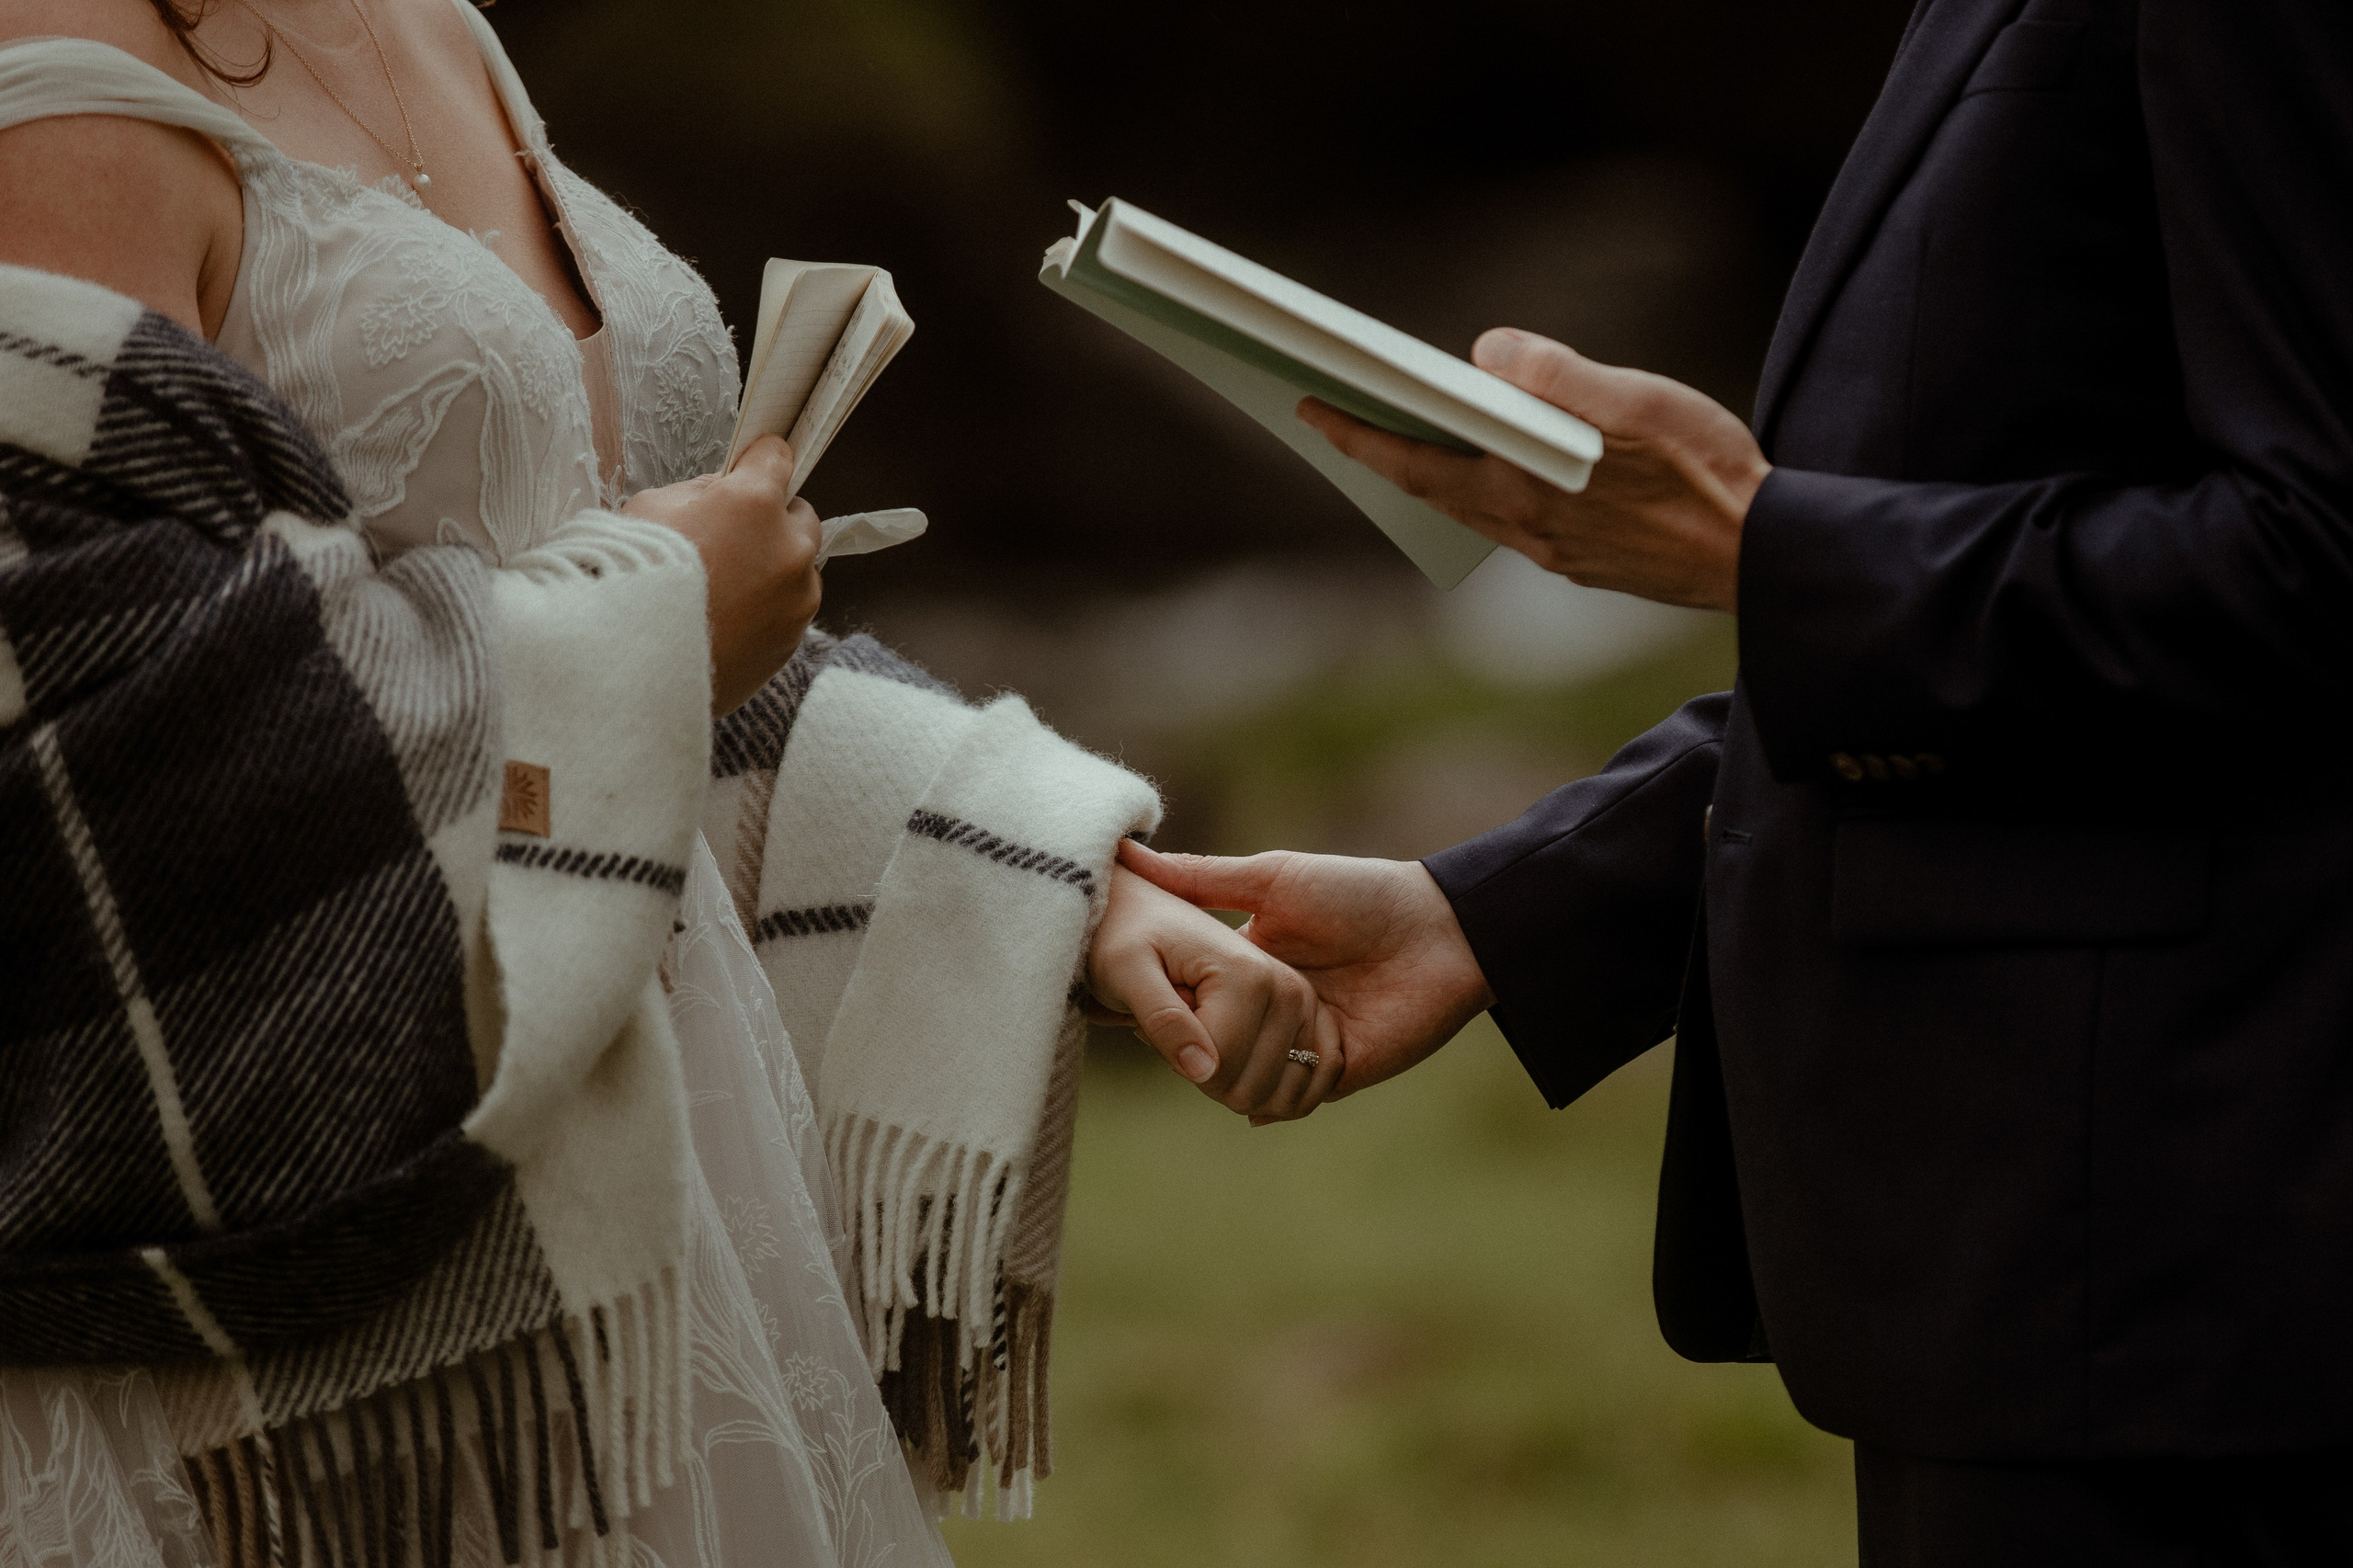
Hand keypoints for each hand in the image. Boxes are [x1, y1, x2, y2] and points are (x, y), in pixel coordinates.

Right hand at [623, 435, 821, 714]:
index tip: (748, 468)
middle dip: (769, 520)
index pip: (777, 456)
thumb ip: (695, 494)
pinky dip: (764, 611)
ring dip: (770, 570)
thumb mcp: (647, 511)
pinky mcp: (793, 642)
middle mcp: (789, 549)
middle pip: (799, 515)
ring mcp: (797, 600)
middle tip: (726, 537)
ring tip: (720, 590)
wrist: (627, 670)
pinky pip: (788, 611)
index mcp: (754, 504)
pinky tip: (723, 621)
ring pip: (798, 568)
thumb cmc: (629, 583)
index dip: (757, 459)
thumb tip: (719, 493)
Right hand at [1118, 841, 1493, 1100]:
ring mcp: (1304, 1044)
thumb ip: (1203, 877)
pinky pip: (1294, 1102)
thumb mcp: (1273, 878)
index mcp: (1249, 966)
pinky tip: (1255, 1097)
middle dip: (1192, 1056)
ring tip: (1215, 1075)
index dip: (1161, 1009)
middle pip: (1213, 1048)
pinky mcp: (1338, 1071)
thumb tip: (1126, 854)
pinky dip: (1275, 1103)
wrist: (1441, 930)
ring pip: (1248, 1083)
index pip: (1192, 1000)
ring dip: (1232, 1082)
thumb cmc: (1359, 894)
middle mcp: (1272, 1010)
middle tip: (1172, 1049)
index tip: (1124, 1007)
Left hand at [1300, 328, 1770, 611]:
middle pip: (1434, 487)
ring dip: (1436, 474)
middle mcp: (1529, 529)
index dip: (1358, 435)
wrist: (1766, 556)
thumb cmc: (1708, 474)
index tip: (1310, 408)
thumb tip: (1487, 355)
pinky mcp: (1591, 562)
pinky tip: (1505, 471)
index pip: (1416, 462)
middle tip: (1336, 417)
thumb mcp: (1635, 401)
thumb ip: (1557, 376)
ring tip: (1410, 438)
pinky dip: (1491, 491)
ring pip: (1476, 507)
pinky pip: (1520, 522)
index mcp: (1524, 489)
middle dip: (1382, 451)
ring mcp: (1559, 552)